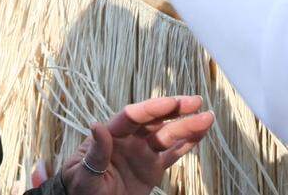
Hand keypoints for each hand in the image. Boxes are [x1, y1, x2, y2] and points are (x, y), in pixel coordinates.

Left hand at [60, 96, 213, 194]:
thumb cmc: (79, 186)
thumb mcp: (84, 172)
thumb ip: (95, 152)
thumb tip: (97, 125)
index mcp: (111, 135)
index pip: (133, 116)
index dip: (152, 108)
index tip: (171, 102)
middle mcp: (129, 140)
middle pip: (154, 120)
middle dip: (174, 110)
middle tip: (195, 101)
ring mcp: (142, 153)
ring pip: (168, 135)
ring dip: (187, 126)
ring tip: (208, 117)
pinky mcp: (152, 168)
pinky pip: (172, 154)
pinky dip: (187, 145)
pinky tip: (201, 134)